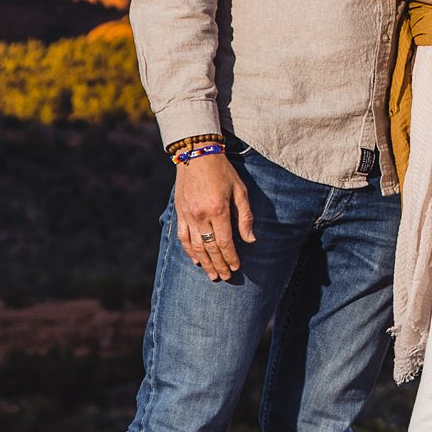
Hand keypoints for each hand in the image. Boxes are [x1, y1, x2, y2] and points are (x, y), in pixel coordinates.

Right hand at [173, 150, 254, 282]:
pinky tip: (196, 260)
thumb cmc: (223, 172)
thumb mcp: (240, 191)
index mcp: (218, 210)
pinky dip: (189, 251)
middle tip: (225, 277)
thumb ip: (245, 217)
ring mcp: (187, 215)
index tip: (236, 268)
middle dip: (219, 265)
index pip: (225, 242)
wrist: (196, 155)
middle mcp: (200, 216)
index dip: (231, 258)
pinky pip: (183, 237)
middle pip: (210, 248)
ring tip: (212, 275)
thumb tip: (251, 240)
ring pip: (195, 246)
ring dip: (204, 263)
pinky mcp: (180, 213)